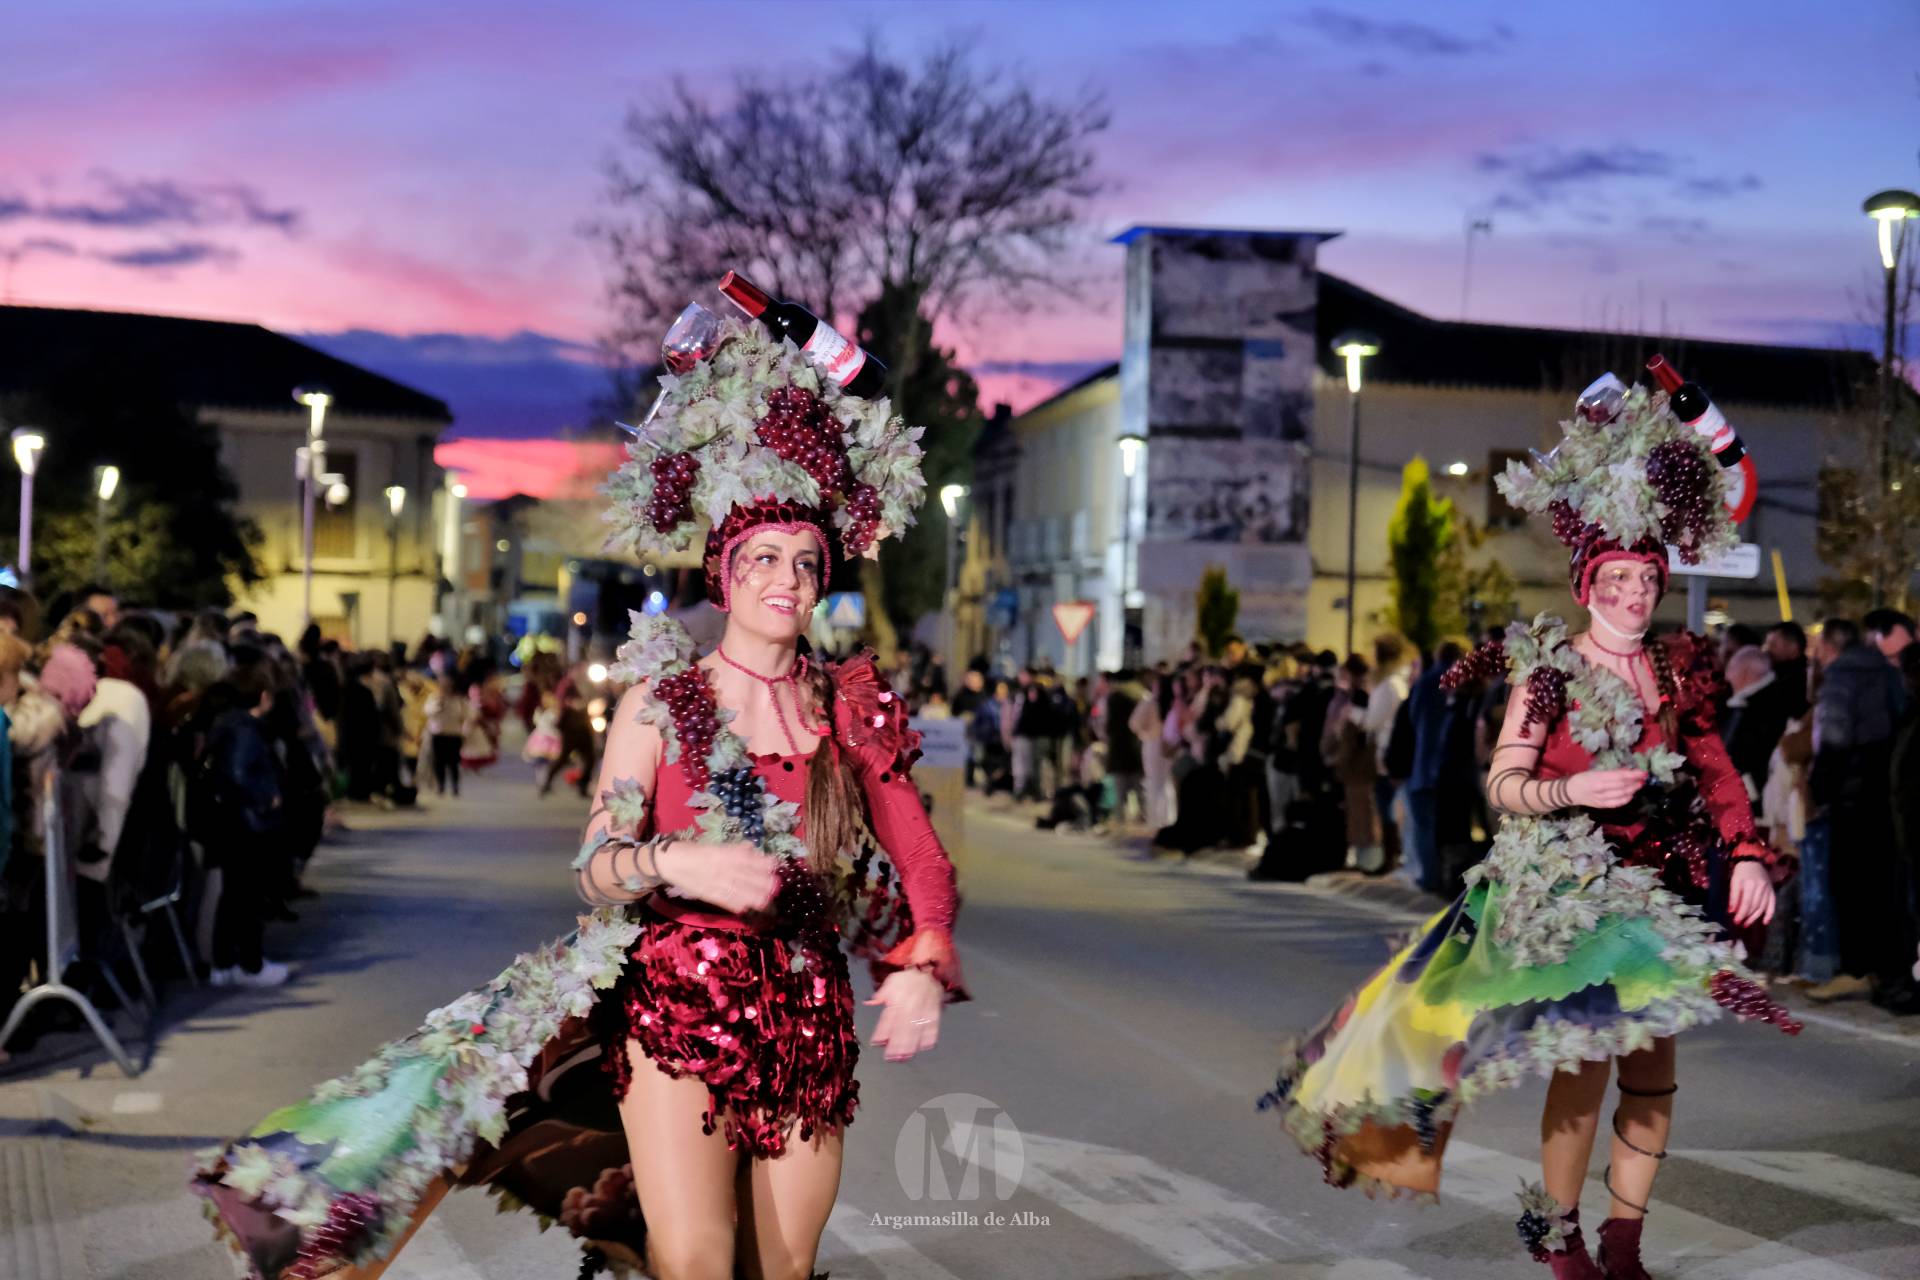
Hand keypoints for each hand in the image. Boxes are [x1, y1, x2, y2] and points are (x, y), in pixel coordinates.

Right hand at [654, 841, 776, 914]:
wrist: (670, 863)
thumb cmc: (694, 852)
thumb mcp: (716, 846)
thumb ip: (734, 849)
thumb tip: (752, 850)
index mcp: (724, 853)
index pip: (748, 858)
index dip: (763, 863)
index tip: (776, 865)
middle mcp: (722, 867)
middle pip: (747, 876)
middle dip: (763, 882)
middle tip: (776, 886)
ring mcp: (716, 882)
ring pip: (739, 890)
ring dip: (754, 896)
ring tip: (766, 900)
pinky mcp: (708, 894)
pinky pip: (725, 900)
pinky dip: (735, 905)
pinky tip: (746, 908)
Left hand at [866, 968, 943, 1061]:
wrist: (929, 969)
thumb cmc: (907, 979)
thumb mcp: (891, 981)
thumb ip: (881, 994)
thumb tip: (869, 1002)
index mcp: (898, 998)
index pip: (889, 1017)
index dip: (883, 1031)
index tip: (877, 1043)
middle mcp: (911, 1004)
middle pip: (902, 1027)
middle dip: (896, 1044)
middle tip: (891, 1058)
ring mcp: (924, 1009)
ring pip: (916, 1028)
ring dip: (911, 1044)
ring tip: (905, 1057)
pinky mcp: (935, 1011)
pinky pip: (933, 1024)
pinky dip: (930, 1035)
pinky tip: (925, 1047)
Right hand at [1566, 768, 1647, 808]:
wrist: (1569, 792)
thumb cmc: (1582, 778)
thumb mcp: (1595, 771)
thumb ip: (1610, 773)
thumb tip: (1626, 771)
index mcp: (1598, 778)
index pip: (1619, 776)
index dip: (1633, 775)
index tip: (1643, 772)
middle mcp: (1600, 789)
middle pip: (1622, 786)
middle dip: (1635, 782)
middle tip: (1644, 778)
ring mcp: (1601, 799)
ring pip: (1621, 795)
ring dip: (1633, 790)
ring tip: (1639, 784)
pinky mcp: (1602, 806)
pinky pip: (1617, 803)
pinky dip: (1626, 799)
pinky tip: (1631, 795)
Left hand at [1728, 860, 1775, 927]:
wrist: (1753, 862)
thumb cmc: (1741, 872)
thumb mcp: (1734, 881)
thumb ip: (1733, 896)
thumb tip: (1732, 911)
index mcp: (1750, 884)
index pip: (1746, 903)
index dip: (1741, 913)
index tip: (1736, 921)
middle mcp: (1761, 888)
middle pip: (1755, 906)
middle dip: (1747, 917)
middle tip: (1740, 924)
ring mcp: (1768, 890)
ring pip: (1762, 907)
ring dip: (1755, 917)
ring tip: (1747, 923)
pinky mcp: (1772, 891)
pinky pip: (1772, 904)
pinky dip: (1770, 914)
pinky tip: (1765, 922)